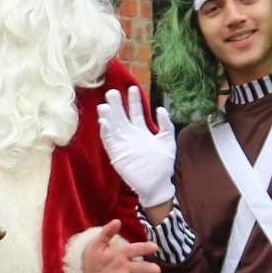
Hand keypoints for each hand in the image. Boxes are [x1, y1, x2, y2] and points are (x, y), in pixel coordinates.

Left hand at [80, 223, 158, 272]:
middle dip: (148, 269)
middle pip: (139, 267)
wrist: (85, 271)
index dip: (144, 248)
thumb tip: (117, 221)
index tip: (155, 247)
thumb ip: (107, 232)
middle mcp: (126, 267)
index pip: (135, 250)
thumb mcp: (98, 242)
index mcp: (122, 254)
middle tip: (157, 270)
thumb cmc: (94, 255)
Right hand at [97, 85, 176, 207]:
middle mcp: (130, 135)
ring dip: (108, 116)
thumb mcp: (168, 141)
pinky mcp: (117, 154)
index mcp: (142, 130)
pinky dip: (105, 132)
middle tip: (112, 92)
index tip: (132, 88)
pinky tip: (103, 122)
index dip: (134, 100)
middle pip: (121, 116)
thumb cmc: (163, 164)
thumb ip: (166, 124)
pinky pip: (109, 141)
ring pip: (113, 126)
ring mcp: (122, 144)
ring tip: (104, 105)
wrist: (158, 185)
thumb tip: (160, 108)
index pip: (136, 112)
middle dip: (116, 104)